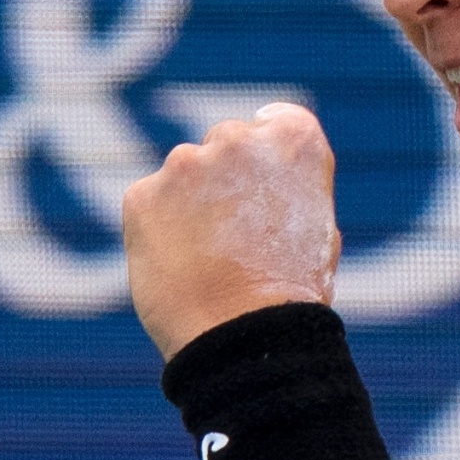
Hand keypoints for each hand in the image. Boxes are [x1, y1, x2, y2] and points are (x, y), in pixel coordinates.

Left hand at [121, 102, 341, 358]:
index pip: (273, 122)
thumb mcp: (317, 231)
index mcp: (295, 140)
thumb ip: (291, 189)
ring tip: (207, 263)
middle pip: (224, 144)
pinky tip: (179, 268)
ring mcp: (186, 162)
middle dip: (224, 180)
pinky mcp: (142, 193)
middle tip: (234, 238)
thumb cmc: (290, 296)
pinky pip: (149, 204)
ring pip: (183, 175)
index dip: (266, 155)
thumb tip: (264, 182)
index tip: (260, 186)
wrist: (244, 338)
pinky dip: (157, 230)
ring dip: (189, 205)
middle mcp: (238, 139)